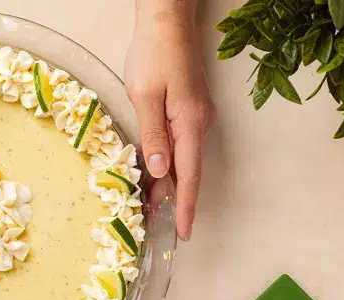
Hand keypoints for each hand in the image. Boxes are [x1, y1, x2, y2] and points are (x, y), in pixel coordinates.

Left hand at [125, 5, 215, 240]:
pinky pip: (179, 143)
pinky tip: (152, 171)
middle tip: (154, 223)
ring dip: (167, 181)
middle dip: (172, 199)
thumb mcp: (145, 95)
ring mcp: (195, 116)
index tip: (183, 232)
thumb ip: (153, 134)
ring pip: (182, 158)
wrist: (167, 22)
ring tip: (148, 204)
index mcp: (189, 123)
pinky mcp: (188, 109)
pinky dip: (166, 161)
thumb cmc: (153, 54)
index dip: (184, 206)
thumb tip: (162, 171)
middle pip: (186, 171)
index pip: (189, 176)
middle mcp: (198, 123)